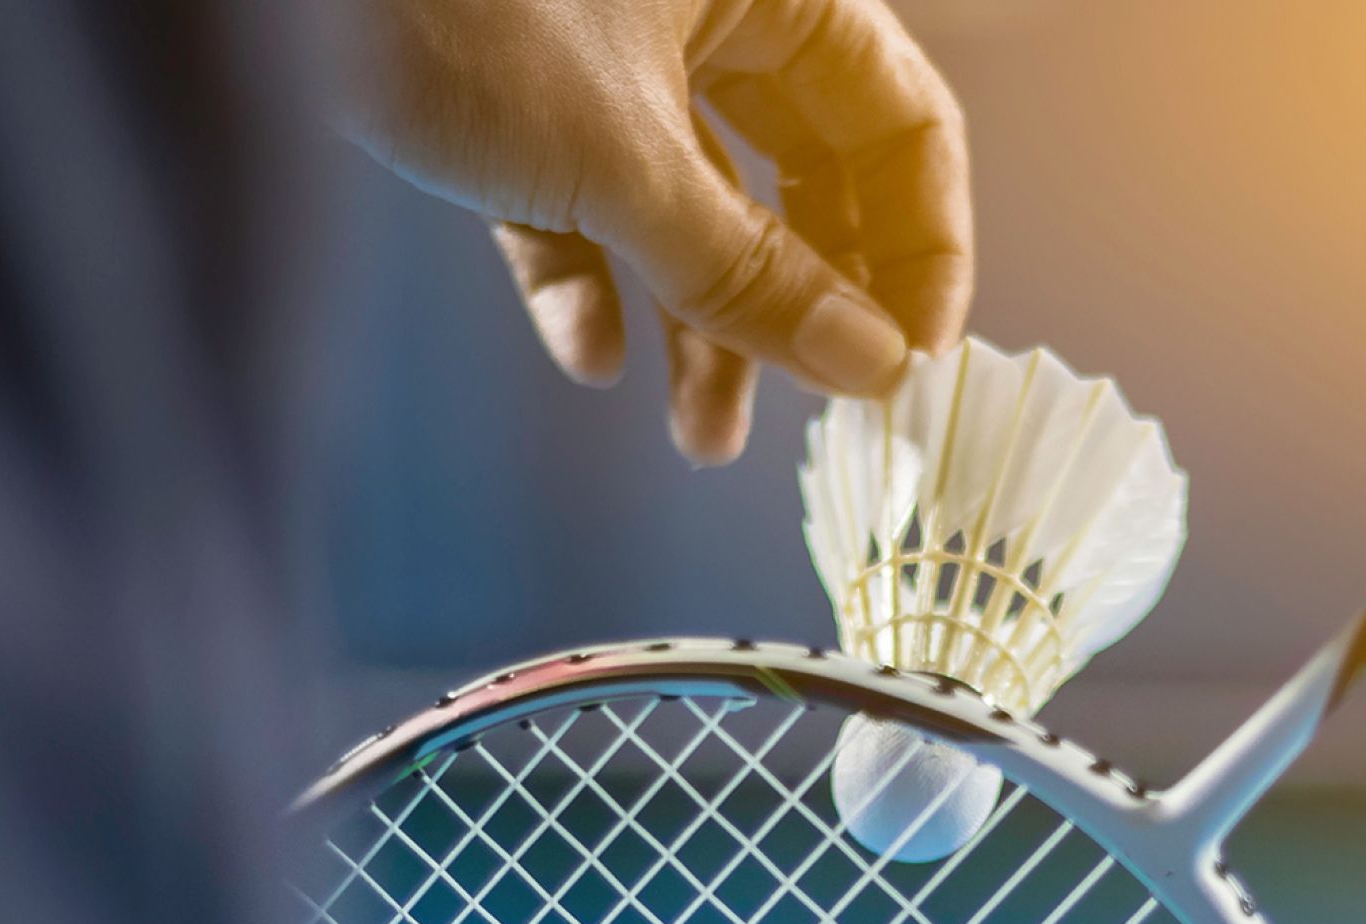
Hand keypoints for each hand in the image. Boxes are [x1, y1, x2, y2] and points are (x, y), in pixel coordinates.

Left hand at [329, 0, 971, 463]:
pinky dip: (591, 283)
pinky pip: (588, 208)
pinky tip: (585, 355)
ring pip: (698, 208)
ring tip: (700, 439)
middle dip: (804, 306)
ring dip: (702, 326)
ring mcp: (615, 62)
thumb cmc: (443, 4)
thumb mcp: (618, 156)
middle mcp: (709, 17)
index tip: (905, 367)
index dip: (923, 253)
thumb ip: (747, 270)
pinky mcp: (523, 107)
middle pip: (808, 179)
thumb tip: (871, 367)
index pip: (904, 127)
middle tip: (816, 408)